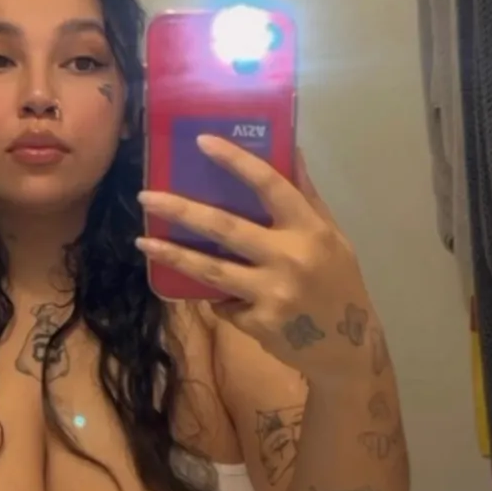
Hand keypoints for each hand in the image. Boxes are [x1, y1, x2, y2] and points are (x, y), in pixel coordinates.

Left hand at [135, 135, 375, 373]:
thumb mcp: (333, 236)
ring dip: (173, 255)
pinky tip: (218, 294)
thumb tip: (290, 148)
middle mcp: (290, 258)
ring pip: (211, 270)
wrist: (348, 348)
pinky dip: (217, 295)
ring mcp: (272, 294)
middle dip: (181, 211)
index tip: (203, 141)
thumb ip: (307, 195)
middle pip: (225, 228)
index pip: (270, 185)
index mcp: (309, 229)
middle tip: (146, 197)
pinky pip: (223, 302)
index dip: (236, 161)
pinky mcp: (258, 323)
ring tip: (143, 242)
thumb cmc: (338, 282)